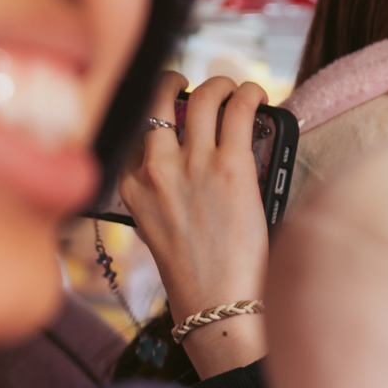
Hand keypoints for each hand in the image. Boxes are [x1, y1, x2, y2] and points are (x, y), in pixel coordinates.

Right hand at [119, 71, 270, 377]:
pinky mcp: (230, 167)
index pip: (134, 129)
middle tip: (199, 86)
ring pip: (201, 97)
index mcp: (131, 186)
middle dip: (177, 83)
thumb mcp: (159, 229)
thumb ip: (165, 192)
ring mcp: (192, 165)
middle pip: (159, 101)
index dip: (154, 110)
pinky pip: (238, 110)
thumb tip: (192, 161)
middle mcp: (154, 169)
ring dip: (220, 84)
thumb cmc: (196, 275)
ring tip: (233, 86)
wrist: (215, 304)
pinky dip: (248, 93)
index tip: (169, 105)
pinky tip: (256, 93)